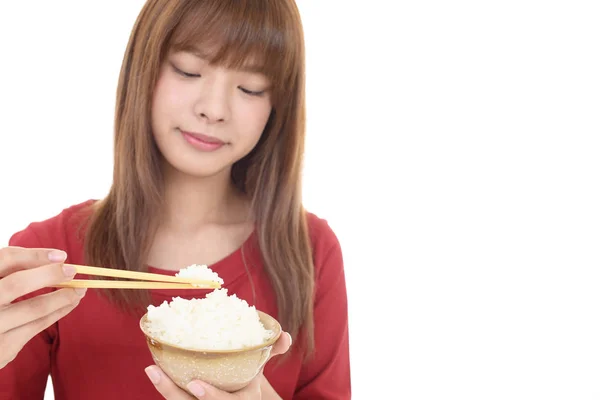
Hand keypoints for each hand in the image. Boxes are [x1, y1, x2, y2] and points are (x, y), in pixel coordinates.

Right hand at [0, 246, 86, 368]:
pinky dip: (58, 312)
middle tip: (73, 271)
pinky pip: (37, 326)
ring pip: (33, 309)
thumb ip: (12, 272)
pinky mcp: (1, 348)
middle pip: (16, 284)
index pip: (5, 258)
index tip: (61, 255)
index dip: (34, 255)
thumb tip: (58, 259)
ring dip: (63, 297)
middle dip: (49, 275)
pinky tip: (70, 304)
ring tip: (80, 290)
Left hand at [146, 332, 291, 398]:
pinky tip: (155, 370)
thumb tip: (284, 335)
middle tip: (156, 372)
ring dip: (164, 389)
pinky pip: (177, 399)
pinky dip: (166, 387)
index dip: (211, 398)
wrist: (241, 395)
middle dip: (173, 393)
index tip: (195, 385)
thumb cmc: (248, 377)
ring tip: (151, 368)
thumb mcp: (260, 367)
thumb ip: (271, 351)